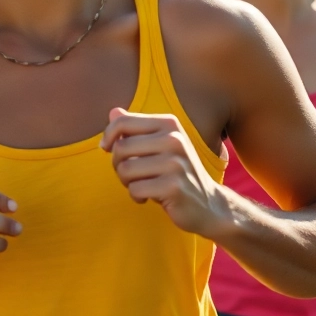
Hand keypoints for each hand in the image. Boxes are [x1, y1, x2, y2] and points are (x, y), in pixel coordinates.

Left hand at [100, 108, 224, 235]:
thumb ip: (135, 128)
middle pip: (120, 148)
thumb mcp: (159, 144)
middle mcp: (174, 139)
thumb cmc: (175, 171)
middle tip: (131, 174)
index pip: (122, 122)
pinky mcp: (174, 187)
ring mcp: (176, 163)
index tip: (107, 148)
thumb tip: (113, 112)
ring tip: (142, 185)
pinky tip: (150, 197)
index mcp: (169, 124)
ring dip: (127, 182)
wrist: (208, 203)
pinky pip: (135, 189)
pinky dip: (136, 196)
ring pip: (125, 169)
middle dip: (118, 164)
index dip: (108, 136)